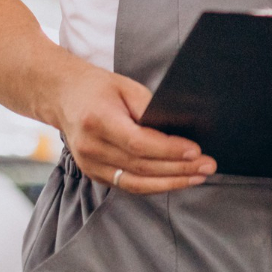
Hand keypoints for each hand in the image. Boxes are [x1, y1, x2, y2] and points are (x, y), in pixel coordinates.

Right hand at [52, 65, 215, 193]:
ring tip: (198, 177)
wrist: (63, 96)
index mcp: (98, 120)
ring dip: (171, 183)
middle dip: (179, 169)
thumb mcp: (126, 86)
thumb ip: (150, 108)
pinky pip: (128, 185)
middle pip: (141, 166)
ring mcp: (89, 164)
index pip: (138, 143)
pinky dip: (154, 185)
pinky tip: (176, 180)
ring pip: (136, 183)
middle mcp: (90, 147)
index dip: (169, 150)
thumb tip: (178, 128)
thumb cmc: (98, 88)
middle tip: (207, 166)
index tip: (195, 151)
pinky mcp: (93, 173)